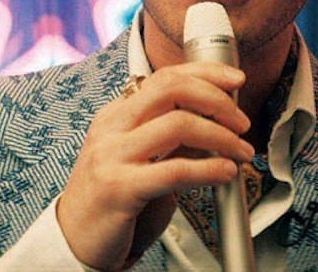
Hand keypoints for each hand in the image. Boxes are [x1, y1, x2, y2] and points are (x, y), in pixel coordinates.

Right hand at [57, 63, 253, 270]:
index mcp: (115, 115)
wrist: (75, 244)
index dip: (206, 73)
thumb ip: (171, 138)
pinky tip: (226, 173)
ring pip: (179, 124)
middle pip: (172, 88)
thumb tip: (218, 121)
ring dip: (222, 136)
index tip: (236, 80)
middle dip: (217, 100)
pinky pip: (175, 170)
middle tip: (241, 122)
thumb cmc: (114, 202)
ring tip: (241, 153)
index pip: (165, 76)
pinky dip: (209, 168)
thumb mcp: (140, 159)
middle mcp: (111, 128)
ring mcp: (112, 156)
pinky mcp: (119, 188)